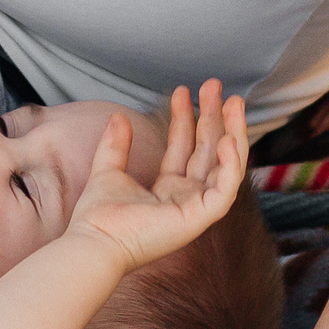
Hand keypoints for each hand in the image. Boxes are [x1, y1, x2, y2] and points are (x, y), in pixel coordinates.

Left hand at [67, 80, 248, 271]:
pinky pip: (225, 190)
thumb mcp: (107, 170)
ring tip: (234, 102)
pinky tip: (227, 138)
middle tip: (215, 85)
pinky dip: (231, 165)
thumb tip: (119, 116)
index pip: (185, 148)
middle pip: (209, 151)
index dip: (187, 118)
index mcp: (167, 191)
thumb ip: (116, 145)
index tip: (182, 90)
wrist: (93, 243)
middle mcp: (186, 199)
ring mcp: (196, 210)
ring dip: (233, 132)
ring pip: (226, 166)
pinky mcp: (200, 219)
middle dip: (215, 117)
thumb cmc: (98, 218)